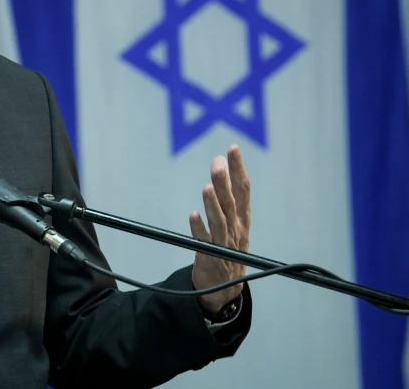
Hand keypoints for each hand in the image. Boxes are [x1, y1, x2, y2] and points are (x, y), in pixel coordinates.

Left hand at [189, 145, 251, 313]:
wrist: (226, 288)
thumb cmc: (228, 249)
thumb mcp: (234, 223)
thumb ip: (229, 198)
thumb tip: (220, 168)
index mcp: (243, 218)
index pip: (243, 189)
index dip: (239, 168)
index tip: (232, 148)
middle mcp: (237, 229)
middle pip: (231, 202)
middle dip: (225, 181)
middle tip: (218, 161)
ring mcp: (225, 244)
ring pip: (220, 220)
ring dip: (213, 204)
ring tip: (207, 187)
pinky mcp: (211, 257)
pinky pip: (205, 242)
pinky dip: (199, 229)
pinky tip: (193, 215)